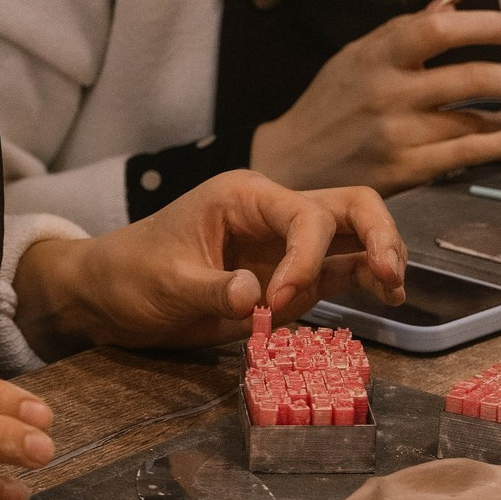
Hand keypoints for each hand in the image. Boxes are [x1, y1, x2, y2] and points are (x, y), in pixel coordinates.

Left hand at [13, 169, 406, 353]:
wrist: (108, 295)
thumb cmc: (130, 275)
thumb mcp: (164, 284)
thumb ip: (213, 289)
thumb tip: (254, 298)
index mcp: (244, 198)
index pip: (304, 215)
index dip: (305, 258)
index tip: (278, 301)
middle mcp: (273, 214)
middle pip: (348, 206)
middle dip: (376, 235)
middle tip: (388, 276)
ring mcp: (283, 245)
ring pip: (351, 235)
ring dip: (379, 256)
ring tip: (393, 291)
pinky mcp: (285, 276)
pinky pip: (335, 270)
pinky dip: (361, 280)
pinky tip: (383, 298)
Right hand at [248, 0, 500, 192]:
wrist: (289, 164)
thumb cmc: (327, 105)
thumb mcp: (356, 56)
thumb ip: (406, 28)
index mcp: (377, 55)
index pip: (441, 30)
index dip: (489, 24)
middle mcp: (389, 93)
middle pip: (471, 78)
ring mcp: (399, 135)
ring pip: (475, 120)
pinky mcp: (406, 171)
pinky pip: (468, 154)